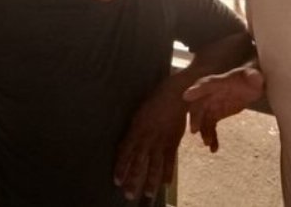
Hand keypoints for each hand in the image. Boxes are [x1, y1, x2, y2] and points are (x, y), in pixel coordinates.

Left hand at [114, 85, 185, 201]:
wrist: (174, 94)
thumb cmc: (154, 101)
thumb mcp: (138, 114)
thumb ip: (134, 130)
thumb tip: (128, 144)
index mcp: (136, 130)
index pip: (125, 153)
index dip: (121, 167)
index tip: (116, 180)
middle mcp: (146, 138)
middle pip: (138, 163)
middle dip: (133, 180)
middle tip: (128, 195)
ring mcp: (160, 141)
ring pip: (153, 165)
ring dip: (150, 181)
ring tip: (148, 195)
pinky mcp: (173, 142)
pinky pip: (170, 161)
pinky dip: (168, 173)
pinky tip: (165, 184)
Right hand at [183, 67, 263, 152]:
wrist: (250, 86)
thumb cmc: (250, 78)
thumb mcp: (253, 76)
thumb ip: (253, 77)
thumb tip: (255, 77)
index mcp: (217, 82)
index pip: (205, 84)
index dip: (196, 90)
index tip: (186, 96)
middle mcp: (209, 94)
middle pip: (199, 105)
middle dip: (195, 117)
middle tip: (194, 129)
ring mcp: (211, 105)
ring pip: (203, 119)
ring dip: (203, 131)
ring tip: (207, 142)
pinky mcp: (215, 115)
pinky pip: (210, 127)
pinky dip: (211, 137)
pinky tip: (214, 149)